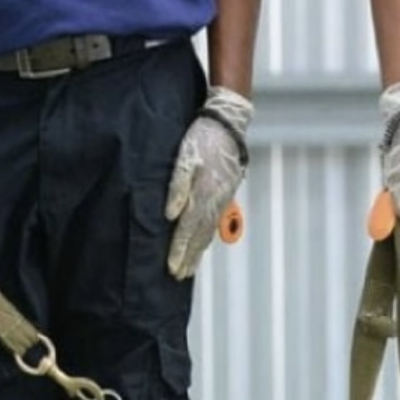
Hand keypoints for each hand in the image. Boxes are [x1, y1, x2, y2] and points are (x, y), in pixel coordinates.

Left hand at [166, 86, 253, 279]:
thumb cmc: (203, 136)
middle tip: (178, 276)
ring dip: (198, 251)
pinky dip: (206, 237)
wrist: (229, 123)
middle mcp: (214, 201)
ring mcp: (222, 198)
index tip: (171, 268)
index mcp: (204, 193)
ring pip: (208, 231)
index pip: (188, 229)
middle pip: (199, 236)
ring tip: (188, 268)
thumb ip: (177, 185)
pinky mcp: (225, 193)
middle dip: (188, 257)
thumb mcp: (185, 156)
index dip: (179, 250)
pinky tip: (202, 243)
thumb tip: (170, 215)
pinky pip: (214, 222)